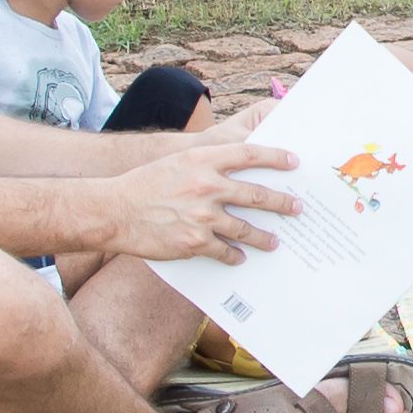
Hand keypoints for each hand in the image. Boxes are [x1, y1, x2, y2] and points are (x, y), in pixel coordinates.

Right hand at [107, 141, 297, 264]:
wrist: (114, 211)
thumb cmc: (145, 184)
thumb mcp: (177, 163)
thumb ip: (207, 164)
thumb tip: (237, 173)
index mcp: (202, 160)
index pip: (249, 154)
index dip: (275, 157)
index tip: (294, 162)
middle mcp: (206, 186)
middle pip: (255, 194)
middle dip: (281, 203)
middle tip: (297, 208)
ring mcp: (202, 216)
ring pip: (245, 229)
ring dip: (264, 237)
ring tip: (275, 242)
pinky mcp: (194, 242)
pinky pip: (224, 251)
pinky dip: (235, 256)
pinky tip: (241, 259)